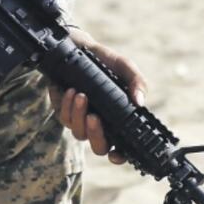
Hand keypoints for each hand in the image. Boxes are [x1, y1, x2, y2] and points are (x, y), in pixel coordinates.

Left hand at [52, 29, 147, 164]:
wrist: (80, 48)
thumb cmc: (107, 62)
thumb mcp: (125, 67)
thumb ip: (137, 82)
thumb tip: (139, 102)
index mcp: (118, 119)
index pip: (122, 147)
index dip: (120, 156)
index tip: (116, 155)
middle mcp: (100, 125)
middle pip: (99, 147)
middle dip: (96, 135)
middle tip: (94, 117)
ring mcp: (81, 120)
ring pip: (79, 133)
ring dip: (79, 115)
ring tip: (81, 94)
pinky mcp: (64, 112)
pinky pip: (64, 118)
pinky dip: (67, 106)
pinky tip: (71, 91)